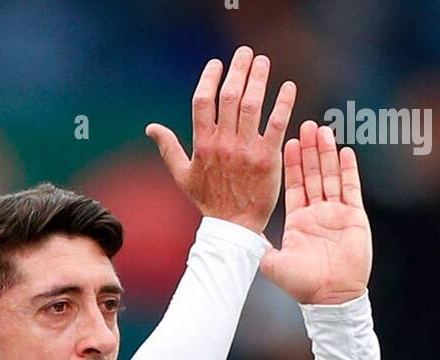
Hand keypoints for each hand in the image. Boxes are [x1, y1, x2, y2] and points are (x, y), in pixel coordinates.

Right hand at [145, 47, 295, 235]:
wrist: (233, 228)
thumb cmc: (209, 201)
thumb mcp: (183, 176)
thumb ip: (168, 148)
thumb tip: (151, 128)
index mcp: (202, 145)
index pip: (202, 102)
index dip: (210, 78)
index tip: (218, 63)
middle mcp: (223, 144)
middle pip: (229, 96)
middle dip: (238, 70)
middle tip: (246, 53)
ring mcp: (245, 151)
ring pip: (251, 105)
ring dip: (258, 78)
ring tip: (263, 61)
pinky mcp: (267, 158)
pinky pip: (276, 124)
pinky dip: (283, 103)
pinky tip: (288, 86)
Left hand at [260, 121, 371, 304]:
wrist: (330, 298)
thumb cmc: (302, 285)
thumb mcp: (273, 264)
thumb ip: (259, 247)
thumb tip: (239, 237)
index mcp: (297, 221)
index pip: (294, 185)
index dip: (292, 164)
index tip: (288, 142)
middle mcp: (316, 214)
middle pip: (312, 174)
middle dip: (309, 151)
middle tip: (306, 125)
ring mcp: (336, 213)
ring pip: (331, 176)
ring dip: (327, 154)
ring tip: (322, 130)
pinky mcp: (354, 217)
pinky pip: (351, 188)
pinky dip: (348, 169)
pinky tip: (344, 150)